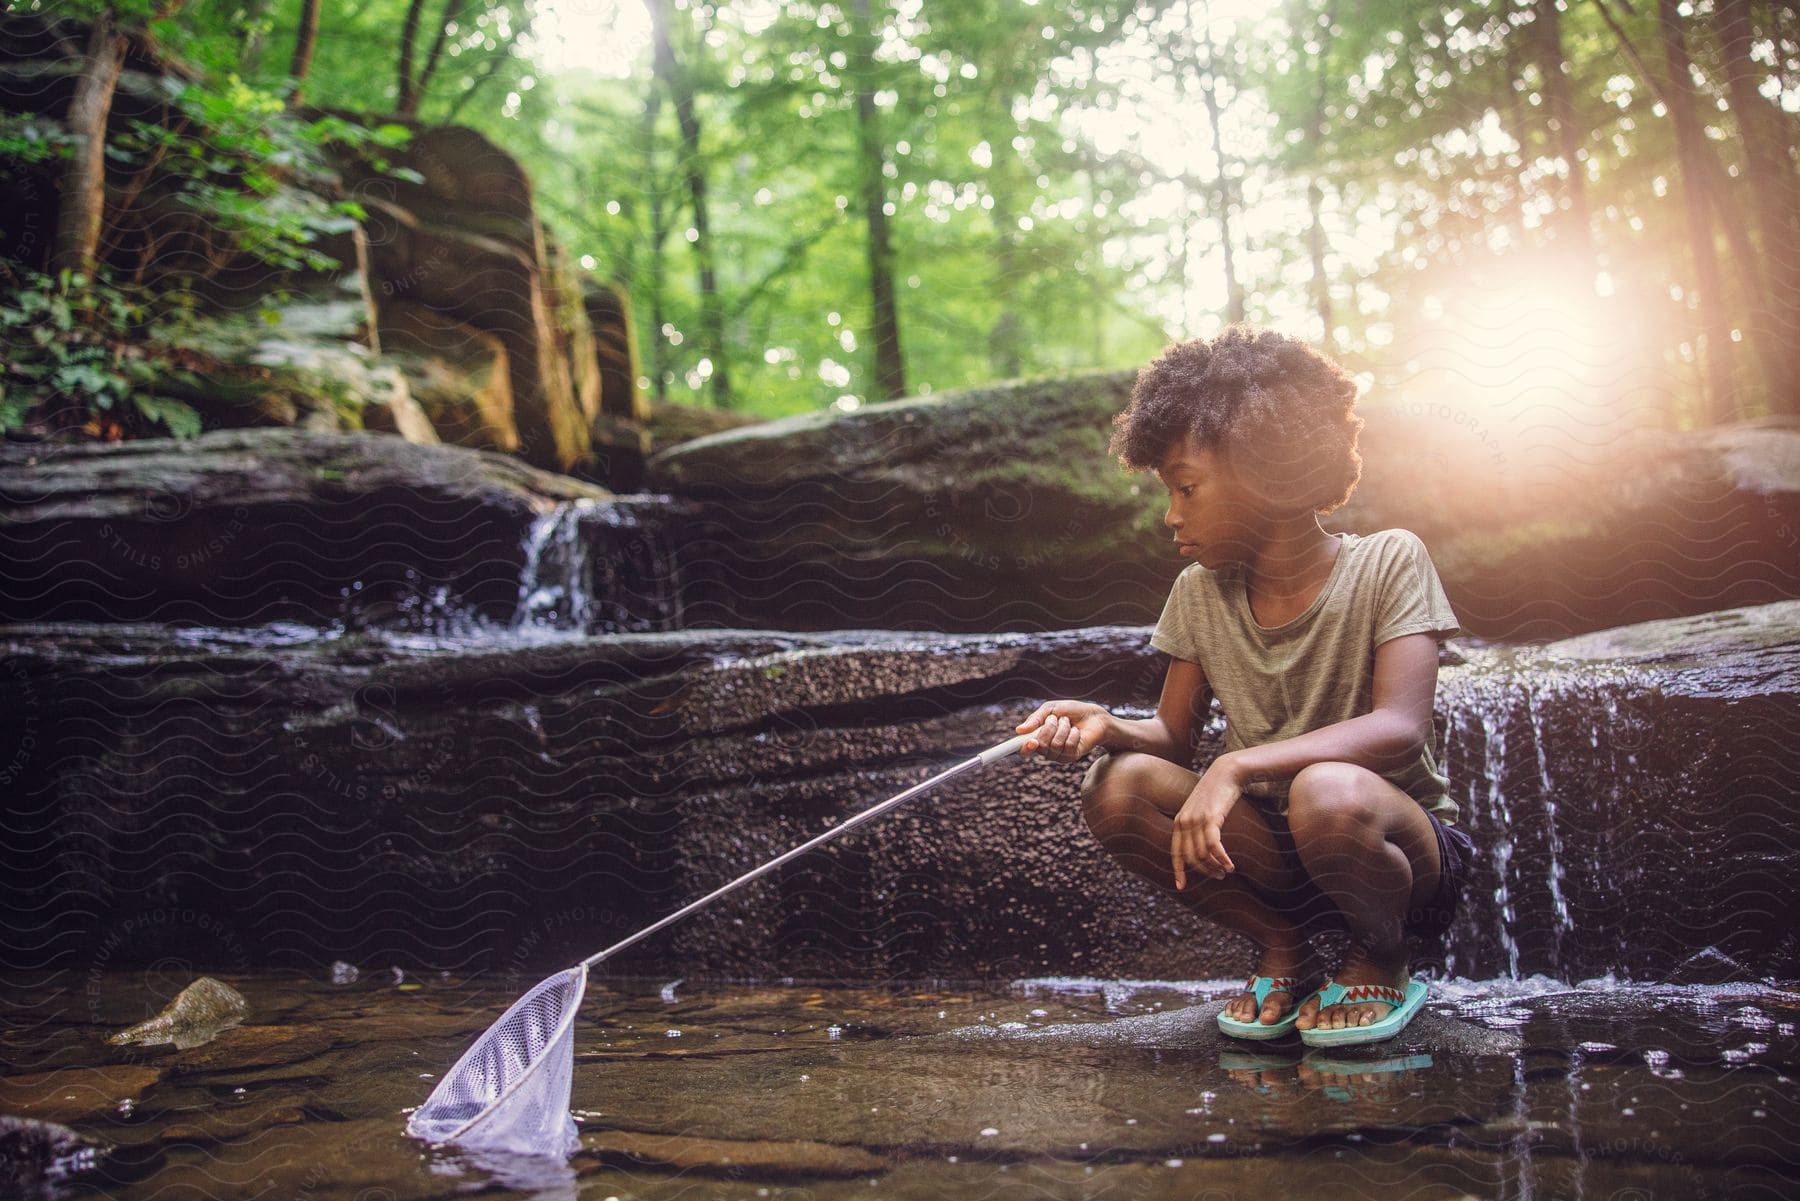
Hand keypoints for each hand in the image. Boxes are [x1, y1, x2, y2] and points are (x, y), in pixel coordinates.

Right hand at [1015, 701, 1111, 762]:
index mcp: (1038, 738)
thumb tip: (1019, 730)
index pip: (1025, 750)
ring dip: (1063, 728)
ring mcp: (1059, 755)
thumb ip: (1035, 719)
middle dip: (1048, 728)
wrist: (1094, 716)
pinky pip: (1068, 746)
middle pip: (1040, 746)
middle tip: (1056, 719)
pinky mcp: (1072, 756)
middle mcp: (1047, 749)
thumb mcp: (1051, 709)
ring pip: (1054, 745)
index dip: (1025, 748)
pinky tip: (1076, 731)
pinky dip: (1073, 733)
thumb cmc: (1071, 711)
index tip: (1030, 741)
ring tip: (1068, 723)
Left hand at [1171, 756, 1243, 889]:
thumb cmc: (1217, 793)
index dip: (1178, 871)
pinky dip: (1222, 859)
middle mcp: (1184, 821)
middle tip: (1219, 876)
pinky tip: (1231, 865)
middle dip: (1205, 871)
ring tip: (1227, 870)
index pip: (1175, 852)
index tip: (1181, 886)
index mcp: (1179, 821)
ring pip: (1202, 854)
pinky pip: (1213, 846)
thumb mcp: (1201, 809)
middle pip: (1190, 858)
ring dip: (1216, 866)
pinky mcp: (1211, 817)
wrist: (1226, 772)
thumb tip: (1202, 848)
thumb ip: (1197, 826)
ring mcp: (1196, 819)